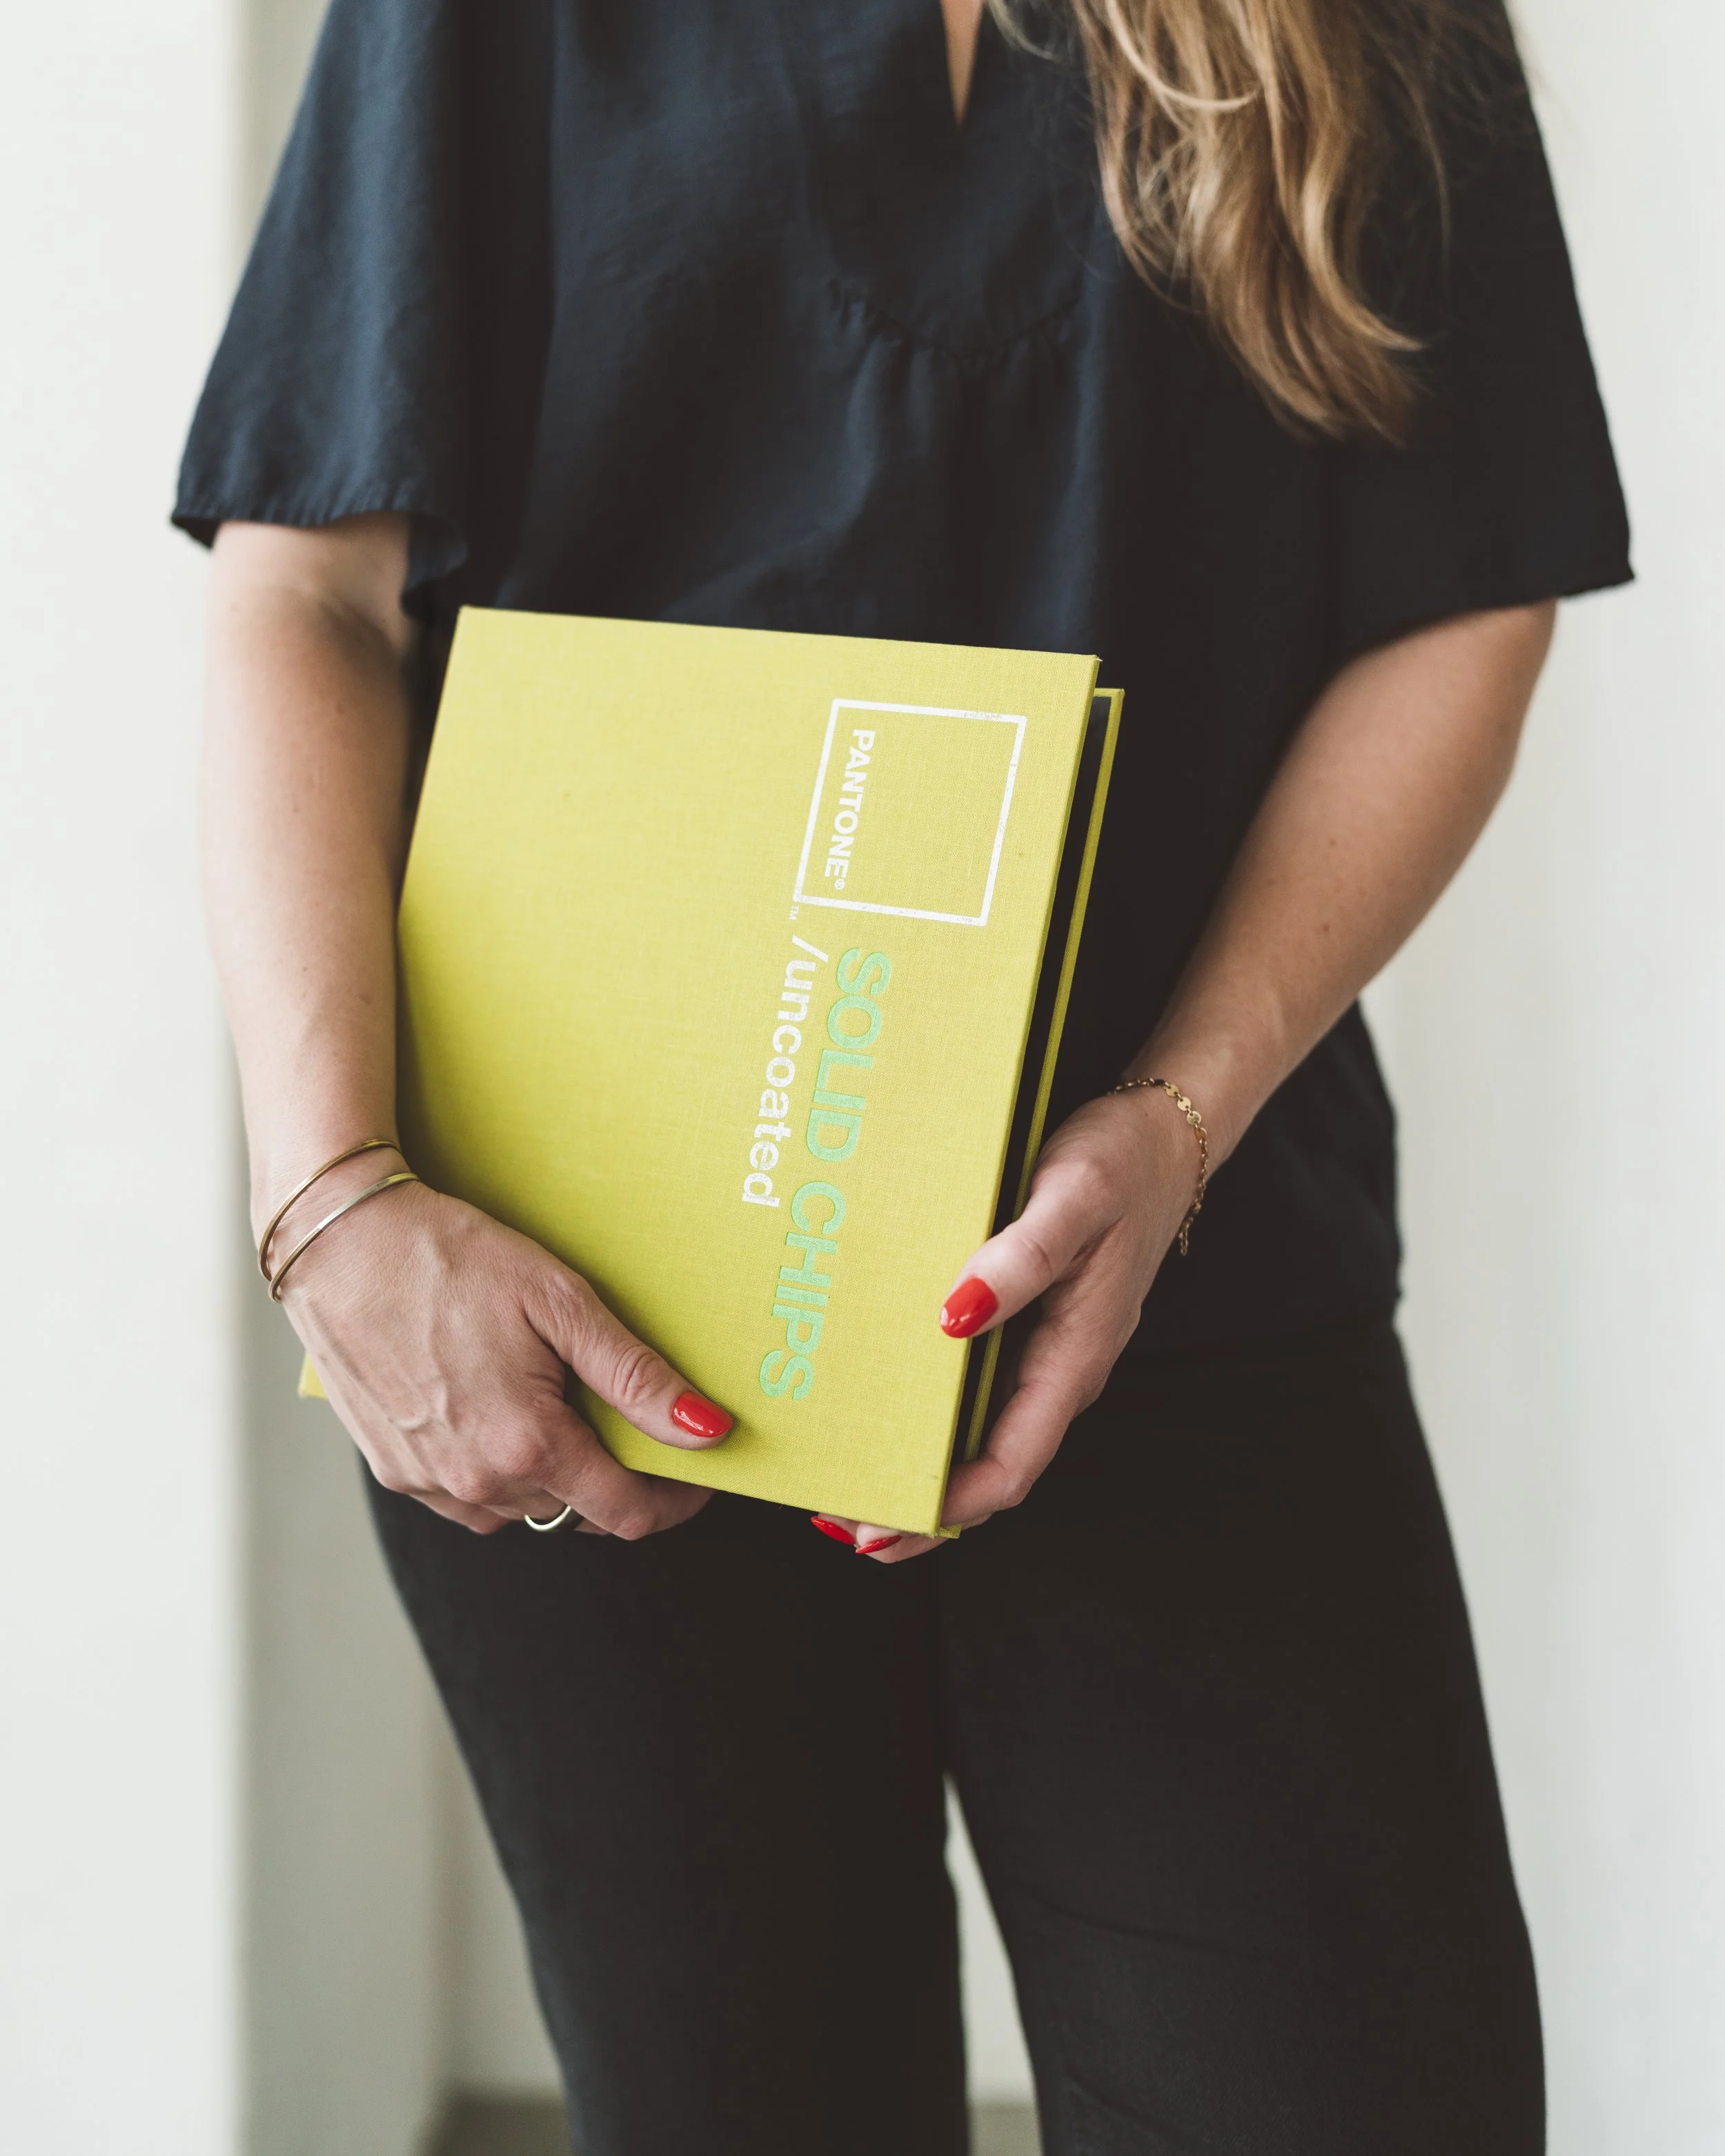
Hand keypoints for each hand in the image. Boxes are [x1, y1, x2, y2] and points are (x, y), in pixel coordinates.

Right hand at [272, 1169, 733, 1536]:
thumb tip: (707, 1432)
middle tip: (626, 1411)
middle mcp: (473, 1482)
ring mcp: (427, 1483)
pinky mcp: (393, 1470)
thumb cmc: (449, 1258)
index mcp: (525, 1446)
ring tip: (556, 1400)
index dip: (675, 1498)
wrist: (339, 1241)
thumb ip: (636, 1378)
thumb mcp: (561, 1303)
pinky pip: (470, 1499)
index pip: (627, 1511)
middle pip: (576, 1509)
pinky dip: (500, 1471)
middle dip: (614, 1472)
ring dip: (555, 1474)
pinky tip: (499, 1412)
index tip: (699, 1473)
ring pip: (523, 1508)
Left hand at [820, 1089, 1199, 1561]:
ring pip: (978, 1435)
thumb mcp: (1073, 1195)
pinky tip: (882, 1399)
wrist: (1164, 1134)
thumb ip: (1022, 1257)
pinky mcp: (1029, 1325)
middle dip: (918, 1505)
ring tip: (848, 1474)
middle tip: (839, 1518)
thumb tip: (956, 1315)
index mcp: (1075, 1356)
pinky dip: (929, 1411)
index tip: (880, 1525)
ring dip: (920, 1464)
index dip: (945, 1509)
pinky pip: (975, 1390)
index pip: (1010, 1466)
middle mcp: (1059, 1370)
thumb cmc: (1124, 1162)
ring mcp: (1045, 1351)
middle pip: (987, 1469)